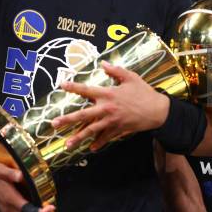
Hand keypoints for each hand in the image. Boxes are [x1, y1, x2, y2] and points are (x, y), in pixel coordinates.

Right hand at [0, 158, 53, 211]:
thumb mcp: (0, 169)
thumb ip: (12, 173)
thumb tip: (22, 175)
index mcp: (9, 198)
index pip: (27, 210)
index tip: (49, 208)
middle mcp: (8, 206)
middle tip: (51, 209)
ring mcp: (6, 209)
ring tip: (45, 209)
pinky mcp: (5, 208)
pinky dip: (27, 211)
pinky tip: (35, 207)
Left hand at [52, 61, 169, 150]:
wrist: (157, 110)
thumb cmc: (144, 92)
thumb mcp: (131, 77)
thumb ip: (115, 70)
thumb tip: (103, 63)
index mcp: (108, 94)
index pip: (87, 90)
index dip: (74, 87)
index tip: (61, 85)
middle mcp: (107, 108)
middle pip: (83, 115)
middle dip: (67, 119)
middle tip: (53, 124)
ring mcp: (111, 121)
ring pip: (91, 130)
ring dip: (78, 138)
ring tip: (66, 145)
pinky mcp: (118, 130)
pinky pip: (105, 137)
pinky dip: (98, 143)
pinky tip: (91, 148)